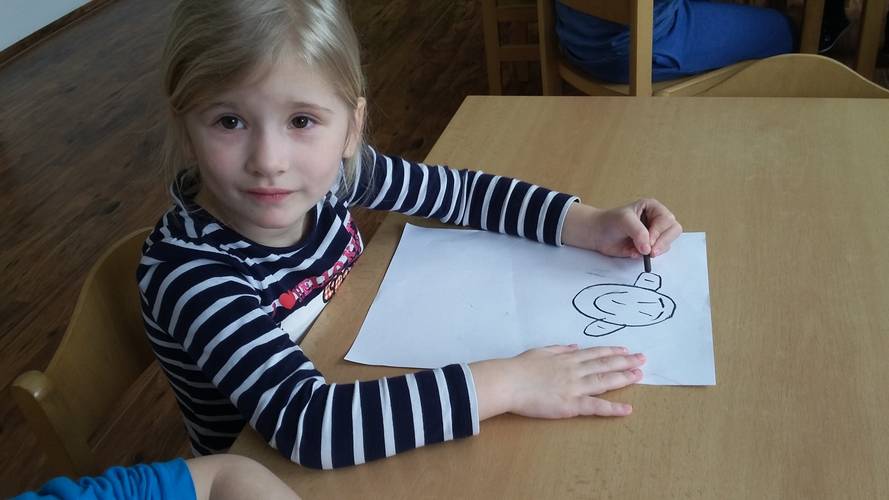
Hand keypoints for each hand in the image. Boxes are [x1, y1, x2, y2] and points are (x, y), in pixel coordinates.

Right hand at [470, 345, 644, 419]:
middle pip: (605, 364)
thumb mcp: (539, 351)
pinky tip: (627, 409)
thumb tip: (572, 346)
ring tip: (639, 375)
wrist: (508, 382)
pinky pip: (595, 407)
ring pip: (604, 381)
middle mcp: (575, 370)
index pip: (594, 353)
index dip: (611, 351)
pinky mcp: (571, 404)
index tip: (625, 349)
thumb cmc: (518, 367)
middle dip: (625, 361)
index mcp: (566, 358)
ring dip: (623, 378)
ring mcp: (575, 387)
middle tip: (642, 359)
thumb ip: (558, 349)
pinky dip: (612, 408)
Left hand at [562, 198, 681, 257]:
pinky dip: (647, 256)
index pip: (667, 220)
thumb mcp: (624, 220)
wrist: (598, 234)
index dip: (659, 232)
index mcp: (654, 208)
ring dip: (655, 250)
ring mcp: (655, 234)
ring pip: (667, 244)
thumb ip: (638, 232)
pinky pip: (656, 253)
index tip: (648, 241)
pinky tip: (633, 252)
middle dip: (663, 242)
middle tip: (651, 252)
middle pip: (674, 231)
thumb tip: (648, 248)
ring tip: (637, 251)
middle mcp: (658, 220)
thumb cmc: (610, 221)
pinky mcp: (650, 247)